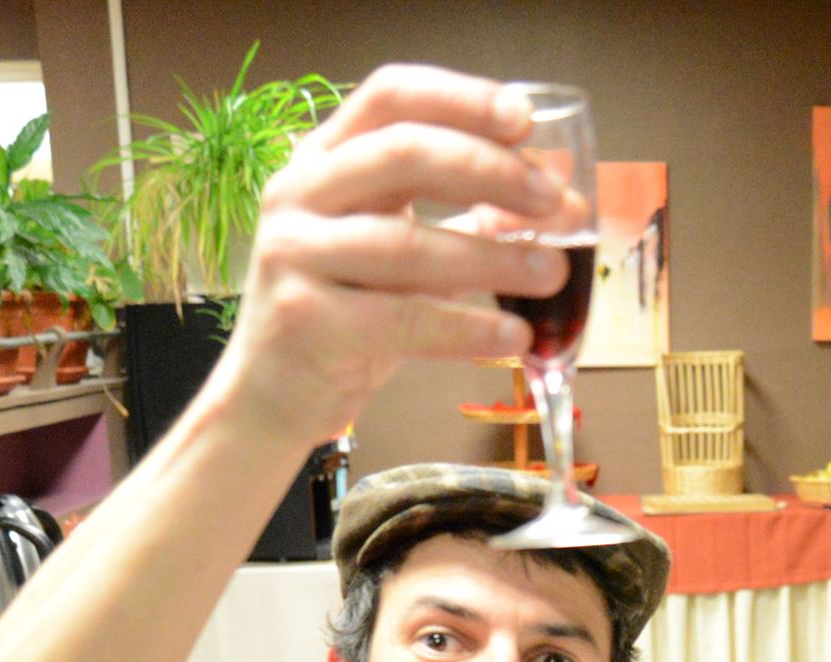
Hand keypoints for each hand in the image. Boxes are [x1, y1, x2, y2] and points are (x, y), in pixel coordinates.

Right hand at [207, 66, 569, 454]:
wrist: (272, 397)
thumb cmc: (345, 315)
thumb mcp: (404, 255)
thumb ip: (466, 218)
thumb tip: (558, 198)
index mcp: (322, 158)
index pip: (391, 96)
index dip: (462, 98)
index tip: (526, 119)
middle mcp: (298, 192)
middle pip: (404, 153)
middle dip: (491, 172)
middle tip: (555, 201)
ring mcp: (294, 253)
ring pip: (408, 243)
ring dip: (494, 257)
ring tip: (554, 274)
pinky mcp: (305, 320)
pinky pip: (404, 318)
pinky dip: (468, 328)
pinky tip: (516, 336)